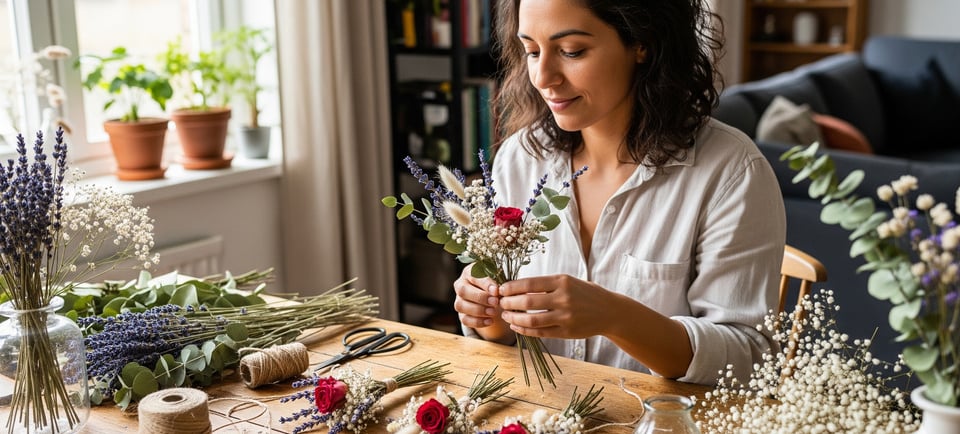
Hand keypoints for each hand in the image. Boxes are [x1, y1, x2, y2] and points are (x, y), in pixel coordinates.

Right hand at [453, 265, 511, 342]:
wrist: (493, 297)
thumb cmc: (495, 285)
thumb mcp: (498, 280)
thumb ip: (498, 283)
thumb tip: (498, 292)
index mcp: (469, 272)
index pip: (473, 276)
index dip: (485, 284)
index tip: (496, 291)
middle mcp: (460, 285)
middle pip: (463, 291)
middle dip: (480, 298)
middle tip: (495, 302)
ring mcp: (459, 300)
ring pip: (461, 306)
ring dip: (478, 310)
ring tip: (493, 313)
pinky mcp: (461, 314)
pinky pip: (464, 319)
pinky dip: (478, 322)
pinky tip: (490, 321)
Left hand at [497, 274, 619, 338]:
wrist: (610, 311)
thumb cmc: (585, 293)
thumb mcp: (568, 281)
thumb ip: (546, 284)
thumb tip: (517, 286)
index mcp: (562, 281)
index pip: (529, 283)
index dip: (511, 287)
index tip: (501, 289)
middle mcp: (564, 298)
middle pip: (527, 302)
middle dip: (509, 303)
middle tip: (500, 303)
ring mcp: (566, 317)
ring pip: (532, 320)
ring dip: (514, 319)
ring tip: (506, 316)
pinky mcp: (567, 332)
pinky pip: (540, 332)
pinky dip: (525, 331)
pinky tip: (517, 327)